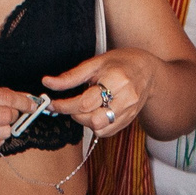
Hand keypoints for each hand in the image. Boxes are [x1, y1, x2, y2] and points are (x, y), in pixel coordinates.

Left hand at [42, 50, 160, 139]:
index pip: (85, 102)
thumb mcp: (94, 63)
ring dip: (85, 121)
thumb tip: (48, 83)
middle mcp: (125, 98)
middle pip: (93, 119)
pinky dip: (95, 125)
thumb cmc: (121, 63)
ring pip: (99, 128)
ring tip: (84, 106)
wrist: (147, 71)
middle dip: (75, 114)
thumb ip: (70, 77)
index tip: (53, 104)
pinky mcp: (128, 121)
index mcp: (116, 80)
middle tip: (69, 104)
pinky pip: (107, 131)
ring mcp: (129, 112)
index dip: (65, 105)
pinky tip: (94, 111)